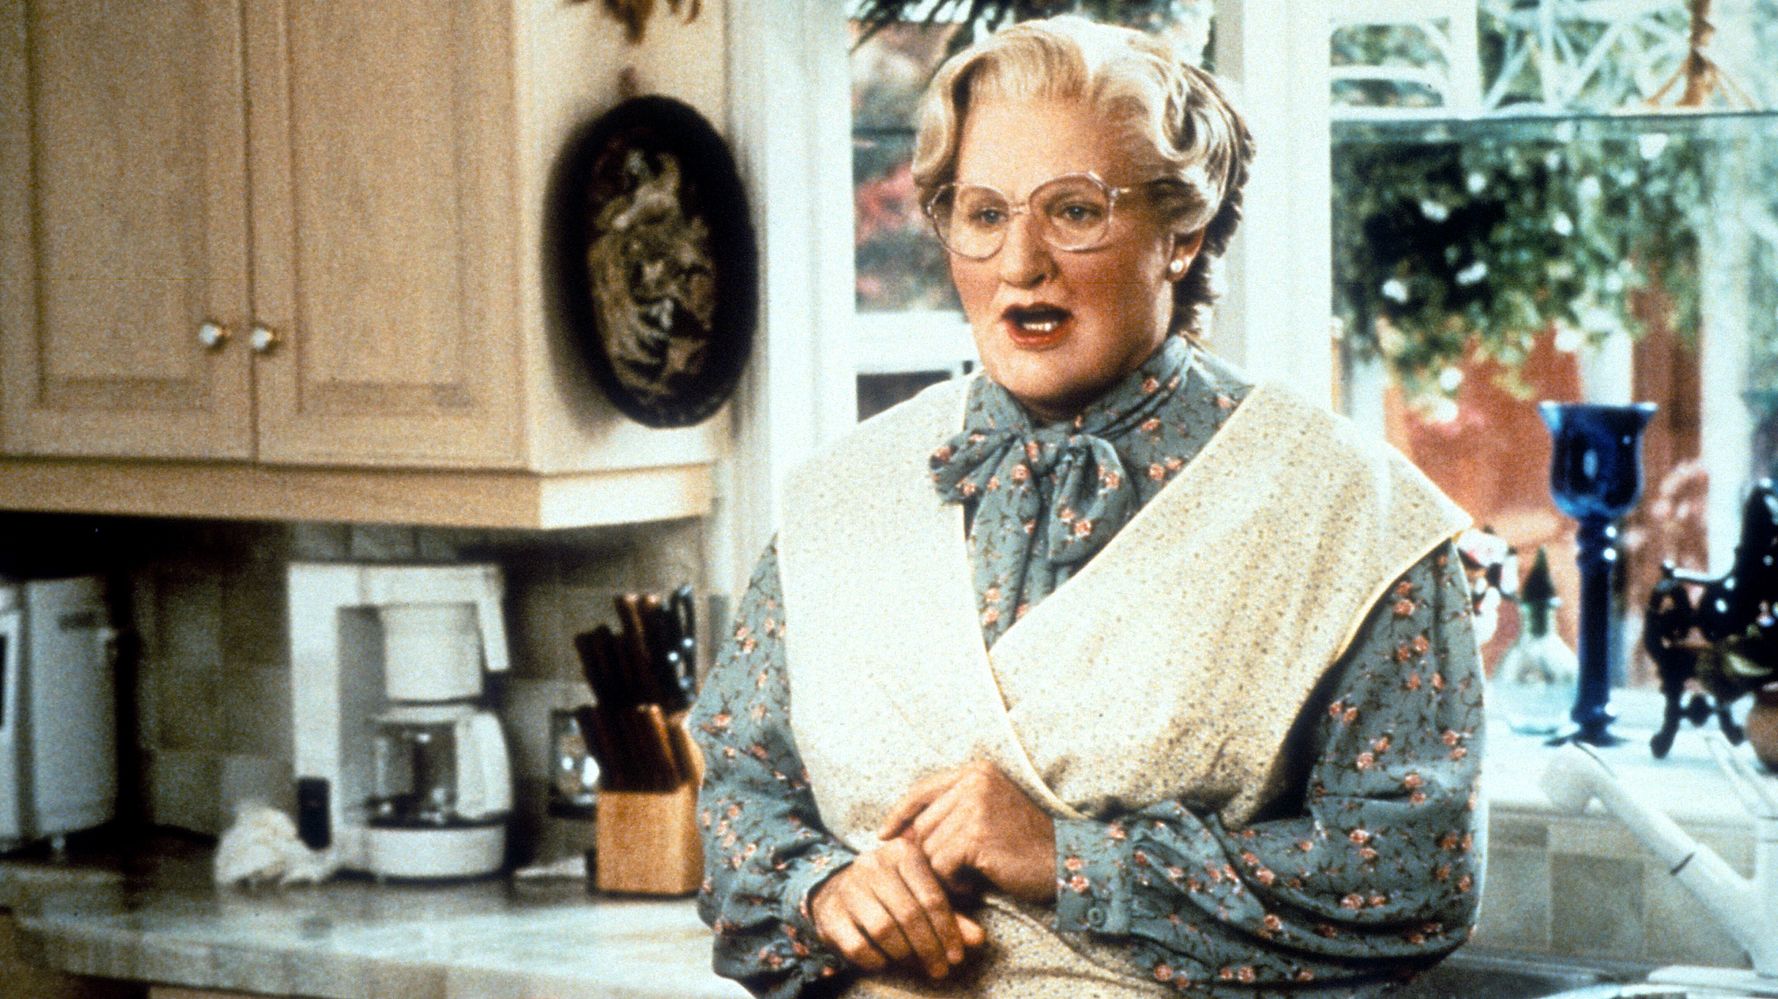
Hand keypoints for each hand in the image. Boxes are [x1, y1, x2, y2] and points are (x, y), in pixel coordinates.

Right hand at [810, 837, 986, 979]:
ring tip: (916, 965)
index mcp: (902, 852)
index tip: (957, 957)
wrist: (836, 889)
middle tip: (941, 970)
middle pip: (909, 914)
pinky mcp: (830, 913)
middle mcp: (873, 864)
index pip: (932, 896)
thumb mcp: (921, 896)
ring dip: (905, 955)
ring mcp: (848, 887)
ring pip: (884, 930)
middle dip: (929, 948)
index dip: (948, 931)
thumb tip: (979, 940)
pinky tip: (886, 962)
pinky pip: (858, 947)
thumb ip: (950, 917)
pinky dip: (877, 961)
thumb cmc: (891, 893)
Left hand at [879, 760, 1056, 903]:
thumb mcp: (985, 815)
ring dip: (943, 871)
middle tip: (955, 873)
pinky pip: (941, 865)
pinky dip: (953, 882)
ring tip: (970, 877)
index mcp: (975, 771)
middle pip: (922, 824)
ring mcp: (975, 805)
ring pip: (929, 847)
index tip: (883, 835)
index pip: (921, 789)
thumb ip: (948, 814)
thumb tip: (898, 834)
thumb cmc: (1023, 845)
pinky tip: (974, 884)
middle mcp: (974, 780)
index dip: (899, 814)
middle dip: (929, 854)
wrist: (1064, 863)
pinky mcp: (976, 833)